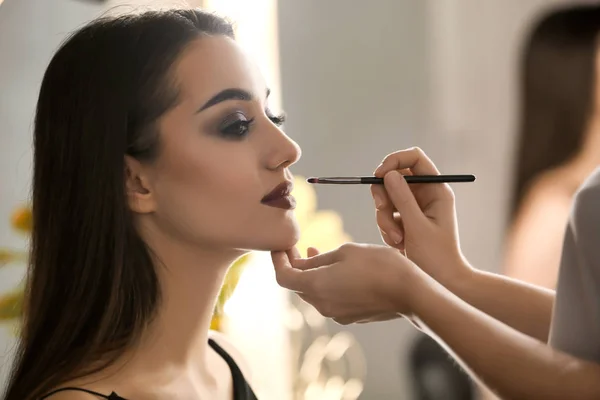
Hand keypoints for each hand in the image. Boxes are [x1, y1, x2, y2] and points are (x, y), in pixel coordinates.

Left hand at [271, 243, 421, 324]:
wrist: (410, 292)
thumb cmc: (379, 265)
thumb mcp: (345, 252)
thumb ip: (317, 258)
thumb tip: (301, 261)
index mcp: (316, 287)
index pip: (283, 277)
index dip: (278, 260)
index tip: (281, 246)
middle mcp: (322, 305)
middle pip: (297, 286)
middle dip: (295, 266)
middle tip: (298, 246)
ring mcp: (336, 314)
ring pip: (313, 292)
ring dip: (311, 274)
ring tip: (318, 252)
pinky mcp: (349, 317)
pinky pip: (329, 299)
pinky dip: (326, 284)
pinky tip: (338, 270)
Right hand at [370, 147, 471, 285]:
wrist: (442, 282)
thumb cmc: (436, 257)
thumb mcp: (416, 227)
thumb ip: (402, 199)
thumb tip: (388, 174)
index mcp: (436, 190)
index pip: (414, 158)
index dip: (394, 160)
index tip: (379, 175)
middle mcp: (426, 194)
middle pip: (394, 177)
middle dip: (384, 196)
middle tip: (382, 210)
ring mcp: (415, 207)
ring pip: (386, 198)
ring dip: (384, 219)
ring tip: (397, 240)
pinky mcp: (405, 220)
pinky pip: (386, 215)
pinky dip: (387, 228)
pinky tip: (398, 245)